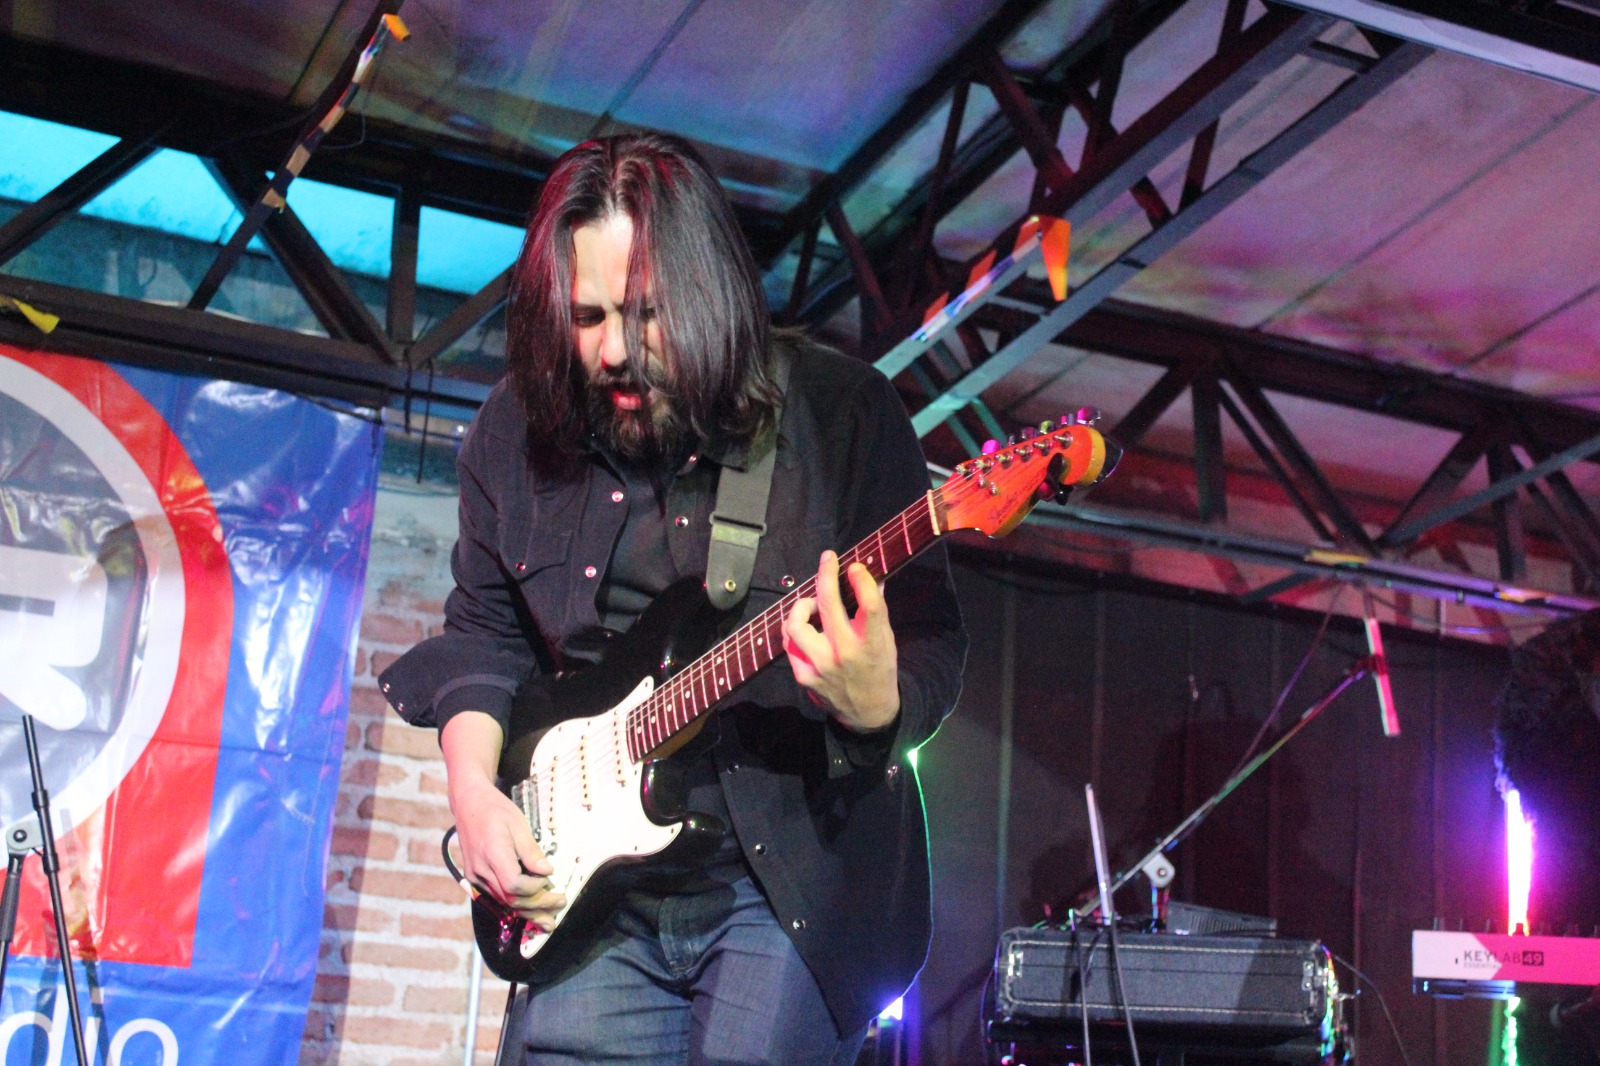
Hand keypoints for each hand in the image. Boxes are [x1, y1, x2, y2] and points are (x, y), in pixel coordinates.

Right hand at [441, 713, 564, 928]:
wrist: (469, 804)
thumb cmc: (495, 810)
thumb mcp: (518, 824)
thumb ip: (531, 851)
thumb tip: (546, 872)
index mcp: (492, 853)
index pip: (514, 884)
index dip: (535, 888)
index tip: (550, 878)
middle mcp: (480, 869)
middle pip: (510, 899)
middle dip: (537, 906)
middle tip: (559, 904)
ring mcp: (475, 876)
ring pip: (502, 903)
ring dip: (527, 913)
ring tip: (547, 921)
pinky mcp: (474, 878)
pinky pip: (495, 898)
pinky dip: (513, 906)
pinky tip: (528, 912)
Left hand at [783, 550, 899, 731]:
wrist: (869, 712)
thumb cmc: (879, 669)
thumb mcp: (886, 640)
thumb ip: (876, 610)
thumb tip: (870, 576)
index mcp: (872, 645)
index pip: (868, 605)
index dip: (861, 580)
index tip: (854, 567)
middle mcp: (845, 654)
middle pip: (828, 604)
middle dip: (826, 574)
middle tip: (828, 560)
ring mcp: (820, 666)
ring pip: (796, 624)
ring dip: (804, 606)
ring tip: (815, 604)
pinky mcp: (804, 676)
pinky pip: (790, 643)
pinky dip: (796, 629)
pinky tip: (807, 625)